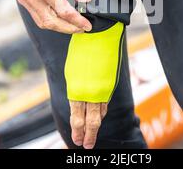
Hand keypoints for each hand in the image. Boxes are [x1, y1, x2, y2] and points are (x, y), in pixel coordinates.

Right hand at [5, 0, 92, 33]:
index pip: (64, 11)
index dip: (77, 21)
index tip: (87, 25)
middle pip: (52, 22)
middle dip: (69, 28)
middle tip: (82, 28)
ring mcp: (25, 0)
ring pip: (43, 23)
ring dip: (59, 28)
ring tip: (73, 26)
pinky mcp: (23, 1)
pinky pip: (37, 18)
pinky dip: (50, 22)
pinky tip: (61, 20)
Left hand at [65, 22, 124, 148]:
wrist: (99, 36)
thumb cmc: (81, 51)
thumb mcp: (72, 71)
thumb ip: (76, 89)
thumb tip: (77, 102)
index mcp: (78, 90)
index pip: (78, 118)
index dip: (77, 131)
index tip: (76, 141)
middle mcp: (91, 93)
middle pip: (91, 121)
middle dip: (88, 135)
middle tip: (86, 146)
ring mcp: (103, 89)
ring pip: (100, 113)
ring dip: (95, 127)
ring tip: (92, 138)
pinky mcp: (110, 84)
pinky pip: (105, 101)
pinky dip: (102, 111)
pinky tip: (100, 116)